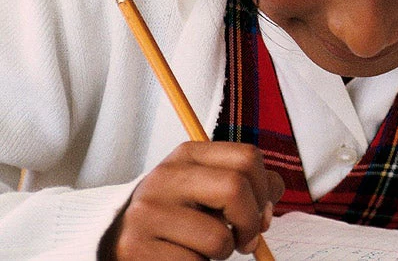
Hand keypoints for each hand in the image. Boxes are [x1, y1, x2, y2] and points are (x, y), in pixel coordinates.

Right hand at [100, 142, 284, 259]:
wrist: (117, 238)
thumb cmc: (178, 214)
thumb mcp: (207, 187)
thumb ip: (244, 185)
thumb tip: (271, 202)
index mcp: (188, 155)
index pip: (247, 158)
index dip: (266, 188)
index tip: (262, 210)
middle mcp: (165, 177)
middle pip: (236, 188)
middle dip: (251, 221)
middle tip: (247, 239)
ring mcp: (148, 212)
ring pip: (218, 237)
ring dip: (223, 252)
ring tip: (205, 247)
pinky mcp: (137, 248)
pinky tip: (183, 257)